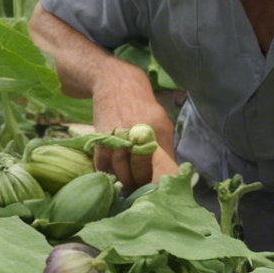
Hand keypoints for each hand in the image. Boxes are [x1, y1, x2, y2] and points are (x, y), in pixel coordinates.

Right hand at [90, 66, 174, 191]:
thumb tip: (172, 172)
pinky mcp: (100, 138)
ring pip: (119, 172)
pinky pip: (102, 164)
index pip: (159, 166)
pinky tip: (113, 174)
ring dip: (123, 182)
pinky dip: (107, 173)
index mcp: (155, 130)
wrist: (114, 82)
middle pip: (137, 173)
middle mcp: (135, 134)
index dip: (156, 182)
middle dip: (139, 185)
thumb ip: (166, 146)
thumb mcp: (161, 120)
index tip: (156, 190)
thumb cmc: (142, 104)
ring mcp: (116, 137)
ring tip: (128, 185)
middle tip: (140, 190)